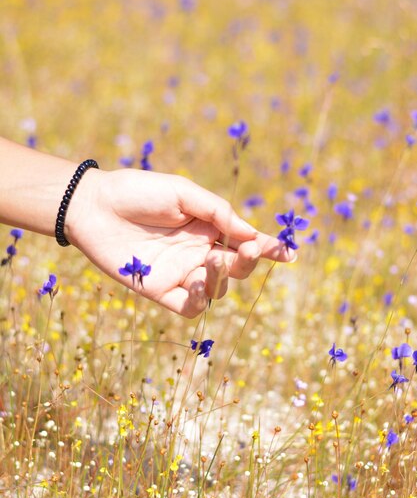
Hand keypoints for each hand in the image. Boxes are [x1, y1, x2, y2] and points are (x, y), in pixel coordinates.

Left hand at [66, 168, 294, 316]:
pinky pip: (190, 306)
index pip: (245, 242)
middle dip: (250, 262)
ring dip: (222, 278)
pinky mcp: (160, 290)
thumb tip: (252, 234)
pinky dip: (200, 299)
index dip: (269, 249)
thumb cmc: (139, 192)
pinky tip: (197, 282)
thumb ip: (218, 213)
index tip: (290, 253)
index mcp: (208, 228)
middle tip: (250, 251)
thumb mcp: (184, 193)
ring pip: (218, 290)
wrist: (95, 206)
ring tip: (209, 260)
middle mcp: (198, 253)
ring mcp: (181, 273)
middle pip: (237, 268)